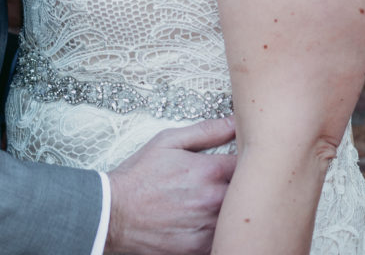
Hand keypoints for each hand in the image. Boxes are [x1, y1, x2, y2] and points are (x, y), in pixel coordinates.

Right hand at [106, 117, 235, 254]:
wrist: (115, 212)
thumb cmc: (140, 176)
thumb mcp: (168, 141)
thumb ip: (205, 131)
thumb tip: (232, 122)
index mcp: (209, 170)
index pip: (248, 162)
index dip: (248, 160)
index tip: (244, 159)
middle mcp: (214, 200)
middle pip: (248, 192)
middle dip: (243, 185)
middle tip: (228, 182)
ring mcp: (209, 227)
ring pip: (237, 217)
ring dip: (232, 208)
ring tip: (211, 201)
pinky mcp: (201, 249)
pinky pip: (222, 237)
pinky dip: (219, 229)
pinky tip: (203, 220)